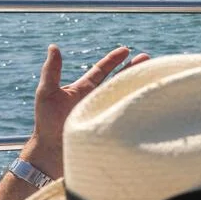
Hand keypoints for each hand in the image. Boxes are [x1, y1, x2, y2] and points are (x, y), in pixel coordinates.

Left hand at [27, 45, 148, 176]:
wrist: (51, 152)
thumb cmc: (46, 123)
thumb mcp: (47, 93)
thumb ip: (52, 70)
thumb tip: (54, 47)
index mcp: (83, 89)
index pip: (101, 70)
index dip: (113, 60)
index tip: (127, 50)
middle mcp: (95, 99)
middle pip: (118, 80)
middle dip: (133, 69)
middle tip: (148, 59)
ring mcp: (104, 113)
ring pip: (125, 95)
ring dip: (138, 86)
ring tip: (154, 77)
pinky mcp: (110, 127)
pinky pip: (126, 114)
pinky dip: (137, 106)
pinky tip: (149, 101)